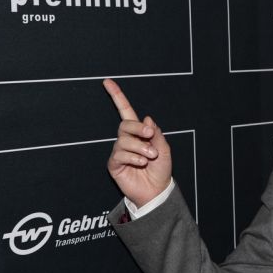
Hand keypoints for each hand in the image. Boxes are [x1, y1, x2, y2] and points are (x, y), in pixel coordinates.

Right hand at [103, 79, 171, 206]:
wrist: (157, 190)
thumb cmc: (160, 170)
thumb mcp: (164, 149)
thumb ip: (157, 134)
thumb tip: (147, 119)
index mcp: (138, 132)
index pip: (125, 111)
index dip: (117, 96)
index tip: (108, 82)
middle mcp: (127, 139)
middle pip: (125, 124)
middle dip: (138, 128)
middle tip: (150, 136)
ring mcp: (119, 151)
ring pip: (124, 140)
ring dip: (140, 147)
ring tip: (150, 157)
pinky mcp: (114, 164)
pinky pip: (120, 154)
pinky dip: (133, 157)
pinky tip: (141, 163)